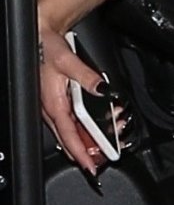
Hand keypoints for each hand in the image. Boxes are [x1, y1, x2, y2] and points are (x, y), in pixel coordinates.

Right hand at [38, 23, 117, 174]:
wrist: (40, 38)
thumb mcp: (69, 61)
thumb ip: (87, 77)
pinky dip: (82, 129)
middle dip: (86, 152)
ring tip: (103, 146)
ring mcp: (53, 107)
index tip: (91, 166)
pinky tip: (93, 130)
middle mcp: (52, 109)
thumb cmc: (47, 48)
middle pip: (70, 139)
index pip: (70, 136)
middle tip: (101, 161)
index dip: (81, 153)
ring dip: (86, 141)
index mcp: (53, 104)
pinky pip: (69, 122)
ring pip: (70, 132)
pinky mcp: (56, 102)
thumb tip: (102, 89)